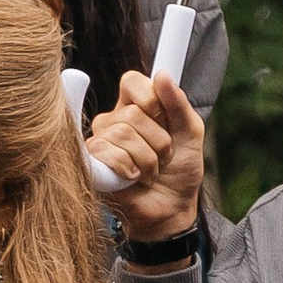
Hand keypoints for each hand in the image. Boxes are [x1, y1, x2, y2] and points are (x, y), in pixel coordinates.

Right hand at [86, 69, 205, 249]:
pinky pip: (108, 154)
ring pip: (123, 134)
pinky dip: (130, 169)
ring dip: (148, 159)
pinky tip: (134, 178)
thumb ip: (178, 104)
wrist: (173, 208)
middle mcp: (113, 121)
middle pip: (132, 113)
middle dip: (158, 140)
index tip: (163, 117)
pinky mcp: (92, 165)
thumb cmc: (180, 170)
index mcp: (135, 106)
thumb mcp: (190, 132)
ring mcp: (100, 143)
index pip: (132, 81)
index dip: (150, 97)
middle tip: (163, 156)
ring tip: (150, 171)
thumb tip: (163, 75)